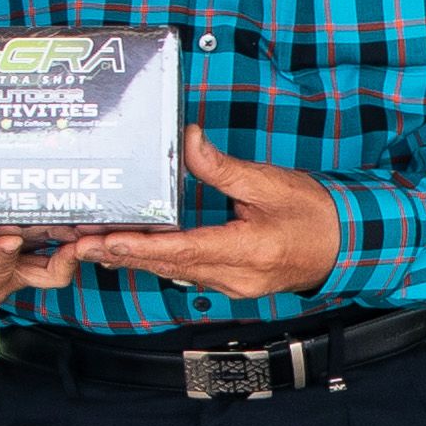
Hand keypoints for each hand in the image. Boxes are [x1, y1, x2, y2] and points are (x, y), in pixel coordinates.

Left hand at [84, 130, 345, 303]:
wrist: (348, 246)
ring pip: (173, 271)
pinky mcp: (231, 280)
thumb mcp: (270, 183)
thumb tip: (190, 141)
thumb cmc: (315, 214)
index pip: (180, 250)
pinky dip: (157, 260)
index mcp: (244, 252)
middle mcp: (233, 276)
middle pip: (166, 265)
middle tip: (78, 242)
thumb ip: (223, 168)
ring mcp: (232, 284)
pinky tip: (134, 251)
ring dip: (134, 260)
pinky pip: (187, 272)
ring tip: (93, 246)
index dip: (137, 247)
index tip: (103, 242)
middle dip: (120, 254)